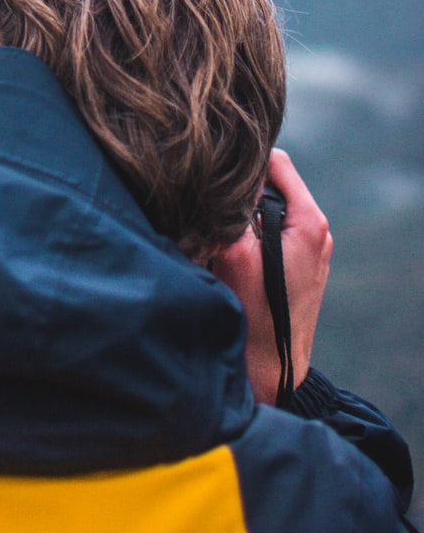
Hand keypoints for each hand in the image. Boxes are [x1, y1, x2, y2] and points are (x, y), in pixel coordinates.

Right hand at [211, 149, 332, 405]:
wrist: (271, 371)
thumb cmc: (254, 315)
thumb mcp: (235, 253)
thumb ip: (233, 209)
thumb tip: (219, 180)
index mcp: (309, 221)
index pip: (275, 162)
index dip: (243, 165)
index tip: (218, 179)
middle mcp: (317, 231)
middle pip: (272, 184)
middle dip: (242, 192)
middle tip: (215, 209)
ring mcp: (311, 249)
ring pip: (270, 209)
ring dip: (244, 216)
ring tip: (223, 236)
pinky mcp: (300, 265)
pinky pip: (272, 231)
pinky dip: (251, 235)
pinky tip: (233, 255)